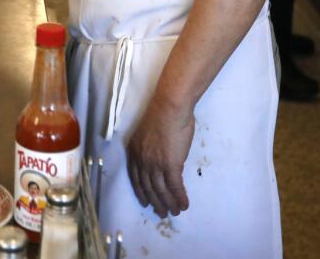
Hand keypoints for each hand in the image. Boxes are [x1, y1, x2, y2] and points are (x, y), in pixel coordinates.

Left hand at [126, 95, 194, 217]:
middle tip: (161, 212)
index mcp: (134, 151)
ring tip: (175, 212)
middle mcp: (142, 160)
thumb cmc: (161, 114)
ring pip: (160, 190)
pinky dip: (179, 197)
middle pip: (147, 187)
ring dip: (168, 203)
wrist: (169, 107)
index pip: (135, 177)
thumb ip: (150, 146)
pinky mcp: (170, 164)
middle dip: (155, 202)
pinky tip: (184, 204)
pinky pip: (175, 186)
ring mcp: (155, 163)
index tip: (145, 201)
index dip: (141, 191)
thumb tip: (159, 155)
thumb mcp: (147, 132)